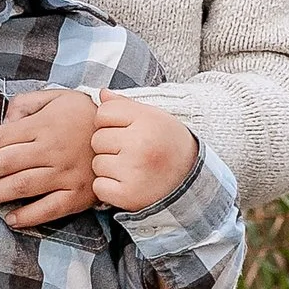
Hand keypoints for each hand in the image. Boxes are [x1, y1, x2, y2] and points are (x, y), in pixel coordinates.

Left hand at [0, 89, 96, 228]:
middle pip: (4, 164)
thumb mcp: (57, 97)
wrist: (128, 136)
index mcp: (43, 125)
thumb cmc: (84, 115)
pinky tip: (8, 219)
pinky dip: (28, 216)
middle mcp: (51, 149)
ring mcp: (65, 174)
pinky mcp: (78, 194)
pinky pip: (49, 209)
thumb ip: (25, 104)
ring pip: (21, 186)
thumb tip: (4, 123)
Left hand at [90, 94, 198, 213]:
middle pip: (97, 139)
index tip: (124, 130)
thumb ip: (126, 105)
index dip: (110, 122)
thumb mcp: (154, 118)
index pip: (104, 112)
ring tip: (131, 168)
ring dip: (108, 168)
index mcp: (147, 120)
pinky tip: (127, 184)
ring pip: (97, 164)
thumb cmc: (167, 144)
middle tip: (130, 152)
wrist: (191, 181)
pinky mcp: (128, 195)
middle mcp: (140, 144)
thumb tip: (101, 93)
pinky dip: (108, 188)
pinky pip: (99, 187)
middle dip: (109, 146)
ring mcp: (134, 171)